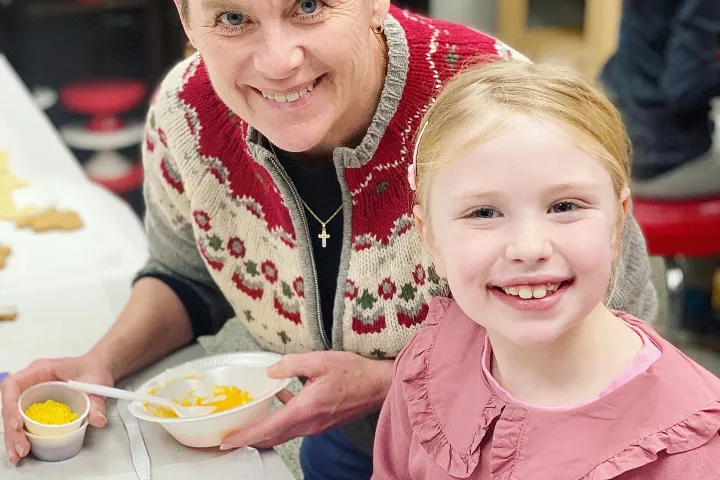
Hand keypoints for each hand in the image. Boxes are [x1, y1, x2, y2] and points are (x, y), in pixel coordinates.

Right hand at [2, 354, 113, 463]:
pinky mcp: (37, 406)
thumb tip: (97, 419)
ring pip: (13, 416)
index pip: (13, 385)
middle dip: (12, 429)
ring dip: (13, 436)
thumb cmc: (92, 368)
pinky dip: (21, 435)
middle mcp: (32, 382)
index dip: (10, 404)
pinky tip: (23, 448)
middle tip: (22, 447)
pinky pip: (23, 420)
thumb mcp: (96, 381)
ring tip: (19, 453)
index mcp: (40, 370)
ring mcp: (33, 394)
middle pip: (10, 405)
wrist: (98, 367)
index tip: (18, 424)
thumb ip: (96, 401)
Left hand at [220, 351, 393, 448]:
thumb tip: (271, 371)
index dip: (244, 436)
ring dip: (264, 430)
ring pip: (283, 433)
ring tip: (249, 420)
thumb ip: (290, 364)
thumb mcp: (319, 360)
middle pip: (272, 437)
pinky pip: (295, 425)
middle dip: (249, 438)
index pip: (267, 429)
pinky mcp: (322, 421)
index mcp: (305, 410)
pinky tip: (280, 397)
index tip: (226, 441)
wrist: (379, 386)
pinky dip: (281, 418)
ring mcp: (316, 425)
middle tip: (229, 437)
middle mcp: (309, 424)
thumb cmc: (355, 374)